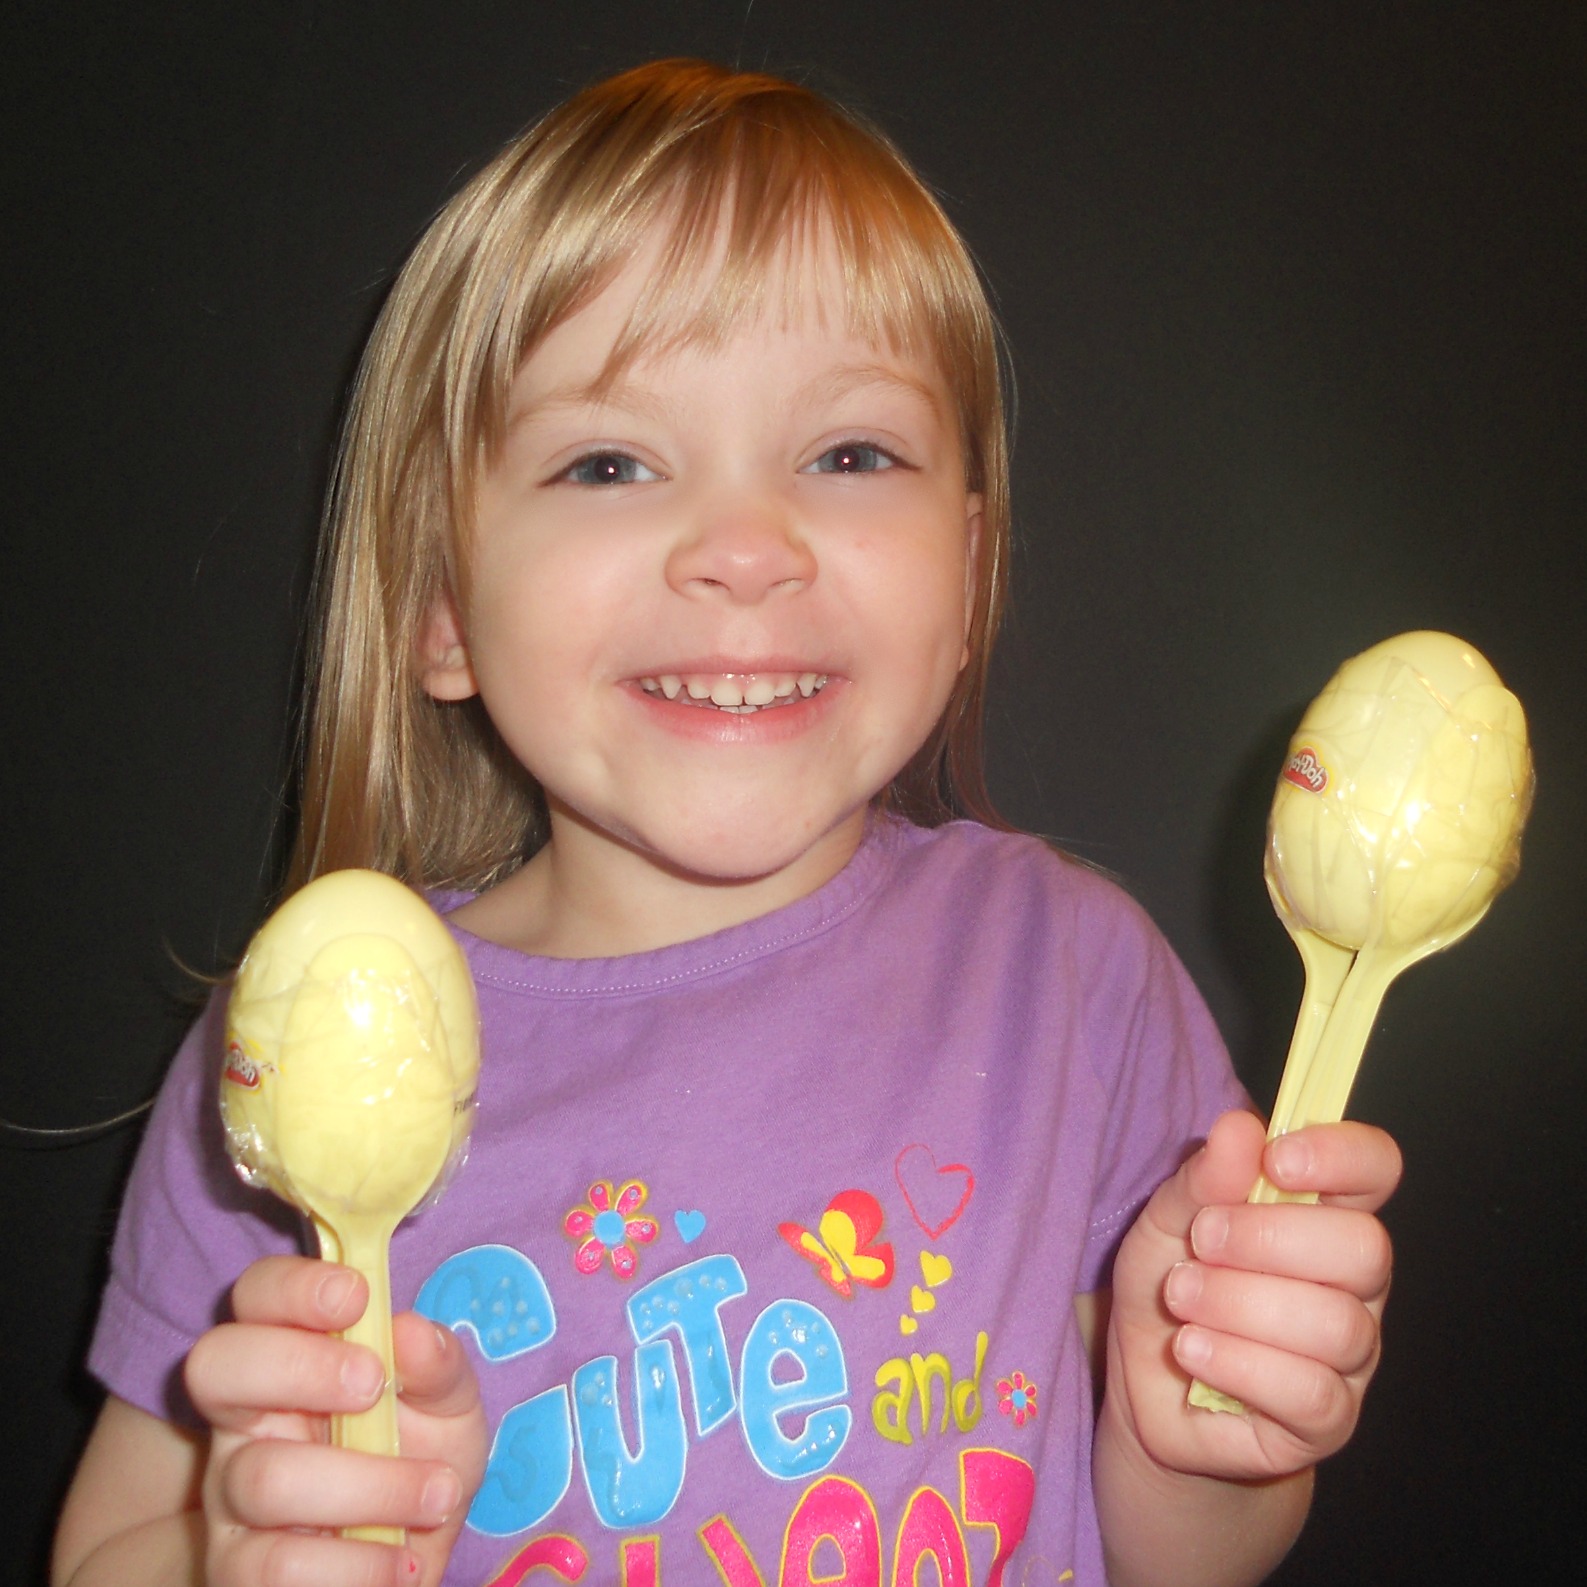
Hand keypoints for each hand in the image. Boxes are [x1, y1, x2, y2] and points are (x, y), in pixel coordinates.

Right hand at [184, 1255, 486, 1586]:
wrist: (415, 1554)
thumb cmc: (422, 1458)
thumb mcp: (449, 1405)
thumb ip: (438, 1366)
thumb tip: (412, 1333)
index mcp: (290, 1355)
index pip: (255, 1295)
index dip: (292, 1286)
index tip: (355, 1296)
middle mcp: (244, 1420)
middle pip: (216, 1365)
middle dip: (300, 1365)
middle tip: (372, 1385)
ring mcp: (229, 1498)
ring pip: (263, 1476)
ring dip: (369, 1485)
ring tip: (436, 1494)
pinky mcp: (237, 1573)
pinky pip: (273, 1569)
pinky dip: (355, 1567)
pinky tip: (402, 1560)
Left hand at [1103, 1110, 1399, 1481]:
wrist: (1147, 1387)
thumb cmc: (1173, 1286)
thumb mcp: (1166, 1220)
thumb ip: (1203, 1178)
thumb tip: (1240, 1127)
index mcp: (1325, 1215)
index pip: (1376, 1168)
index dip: (1341, 1155)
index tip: (1276, 1160)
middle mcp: (1354, 1284)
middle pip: (1367, 1249)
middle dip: (1268, 1238)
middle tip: (1201, 1242)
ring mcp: (1349, 1357)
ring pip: (1334, 1324)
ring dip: (1238, 1303)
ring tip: (1181, 1299)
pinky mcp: (1328, 1422)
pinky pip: (1309, 1392)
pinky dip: (1237, 1362)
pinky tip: (1192, 1350)